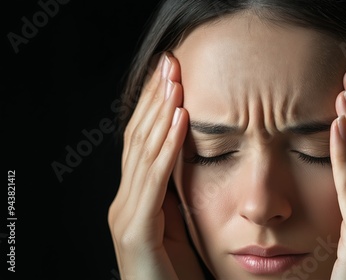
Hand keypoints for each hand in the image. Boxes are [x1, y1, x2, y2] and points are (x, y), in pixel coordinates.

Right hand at [107, 53, 204, 279]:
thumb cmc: (179, 272)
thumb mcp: (180, 224)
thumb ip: (176, 193)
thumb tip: (189, 157)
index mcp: (135, 199)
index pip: (141, 142)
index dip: (153, 107)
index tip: (169, 75)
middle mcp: (124, 203)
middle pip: (138, 139)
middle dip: (155, 99)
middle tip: (169, 63)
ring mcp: (126, 216)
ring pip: (144, 153)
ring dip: (161, 113)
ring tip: (175, 80)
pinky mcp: (136, 232)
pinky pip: (155, 181)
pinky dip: (168, 147)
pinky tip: (179, 120)